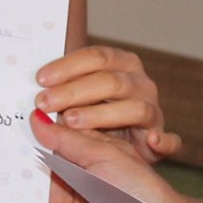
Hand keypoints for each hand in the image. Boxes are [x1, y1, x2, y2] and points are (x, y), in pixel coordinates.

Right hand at [30, 110, 184, 202]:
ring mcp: (56, 201)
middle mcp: (65, 173)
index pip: (47, 131)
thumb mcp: (103, 154)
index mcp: (81, 149)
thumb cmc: (141, 188)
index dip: (25, 121)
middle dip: (4, 147)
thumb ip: (66, 139)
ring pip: (19, 186)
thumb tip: (34, 117)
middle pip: (27, 159)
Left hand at [35, 45, 181, 163]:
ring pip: (134, 108)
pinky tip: (151, 142)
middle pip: (111, 81)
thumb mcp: (80, 97)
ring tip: (71, 122)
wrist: (129, 146)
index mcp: (122, 64)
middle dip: (74, 91)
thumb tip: (33, 95)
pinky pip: (168, 139)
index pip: (96, 57)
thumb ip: (62, 91)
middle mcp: (140, 83)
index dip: (68, 66)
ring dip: (101, 115)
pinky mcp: (160, 137)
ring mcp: (153, 110)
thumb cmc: (98, 115)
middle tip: (45, 102)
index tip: (41, 79)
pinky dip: (164, 140)